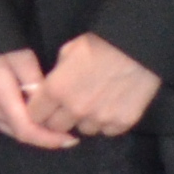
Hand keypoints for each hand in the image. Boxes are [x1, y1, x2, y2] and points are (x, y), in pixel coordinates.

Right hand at [0, 48, 70, 148]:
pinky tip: (40, 120)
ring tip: (58, 129)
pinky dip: (26, 126)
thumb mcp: (23, 58)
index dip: (49, 139)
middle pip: (21, 134)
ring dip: (36, 133)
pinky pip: (8, 124)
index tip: (70, 139)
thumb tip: (49, 107)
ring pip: (14, 131)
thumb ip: (37, 84)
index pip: (26, 129)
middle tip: (69, 135)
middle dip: (46, 138)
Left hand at [31, 31, 159, 140]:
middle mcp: (76, 108)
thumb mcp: (68, 51)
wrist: (138, 45)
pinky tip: (112, 104)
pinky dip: (108, 122)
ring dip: (85, 120)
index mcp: (56, 89)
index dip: (40, 110)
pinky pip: (107, 131)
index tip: (46, 106)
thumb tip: (48, 91)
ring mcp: (100, 118)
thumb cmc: (101, 43)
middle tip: (71, 104)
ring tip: (95, 101)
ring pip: (84, 130)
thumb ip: (55, 76)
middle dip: (60, 118)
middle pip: (57, 128)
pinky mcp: (122, 122)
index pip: (35, 116)